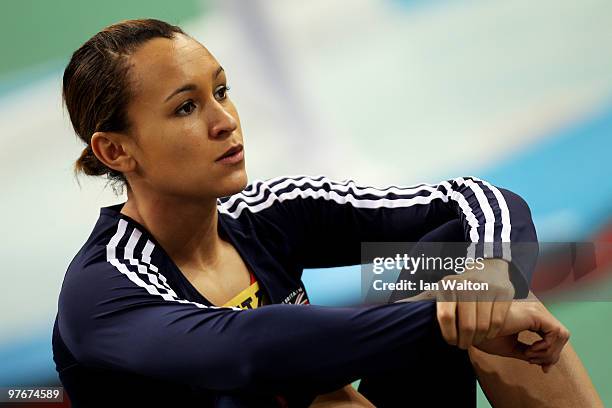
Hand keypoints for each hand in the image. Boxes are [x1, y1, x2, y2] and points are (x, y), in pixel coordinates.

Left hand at [398, 259, 514, 348]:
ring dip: (479, 339)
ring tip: (474, 340)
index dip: (448, 335)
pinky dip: (492, 333)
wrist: (489, 267)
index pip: (445, 317)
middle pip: (466, 325)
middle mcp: (467, 285)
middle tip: (463, 345)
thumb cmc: (459, 285)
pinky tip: (486, 333)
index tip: (450, 341)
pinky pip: (497, 322)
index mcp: (447, 285)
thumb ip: (422, 301)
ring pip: (483, 326)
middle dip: (464, 341)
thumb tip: (395, 307)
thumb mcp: (440, 289)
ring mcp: (487, 289)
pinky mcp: (503, 294)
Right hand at [475, 298, 569, 372]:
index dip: (553, 353)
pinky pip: (557, 333)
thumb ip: (529, 352)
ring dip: (548, 352)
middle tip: (534, 362)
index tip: (543, 368)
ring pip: (562, 335)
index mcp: (530, 316)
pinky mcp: (535, 314)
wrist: (472, 329)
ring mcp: (536, 310)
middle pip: (561, 335)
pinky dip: (547, 347)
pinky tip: (529, 350)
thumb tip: (545, 363)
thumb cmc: (487, 335)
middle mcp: (536, 309)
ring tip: (529, 355)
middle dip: (552, 355)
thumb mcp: (512, 347)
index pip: (553, 334)